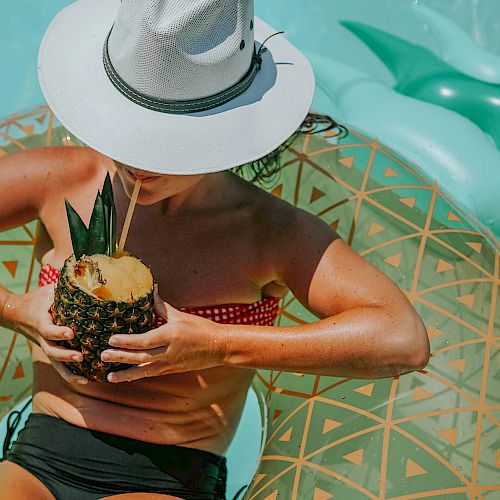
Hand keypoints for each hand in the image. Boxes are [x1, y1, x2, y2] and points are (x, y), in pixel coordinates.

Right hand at [7, 285, 87, 384]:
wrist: (16, 312)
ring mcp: (46, 346)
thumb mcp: (49, 290)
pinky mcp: (51, 351)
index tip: (71, 332)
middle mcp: (42, 337)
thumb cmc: (37, 298)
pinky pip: (59, 366)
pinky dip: (71, 375)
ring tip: (86, 378)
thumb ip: (64, 285)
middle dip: (66, 355)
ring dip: (69, 371)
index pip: (48, 329)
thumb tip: (85, 270)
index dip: (58, 332)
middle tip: (80, 356)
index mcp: (41, 321)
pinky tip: (86, 380)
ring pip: (55, 363)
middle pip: (52, 351)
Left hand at [101, 286, 227, 382]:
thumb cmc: (201, 328)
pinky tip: (125, 377)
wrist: (219, 347)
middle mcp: (169, 352)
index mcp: (171, 335)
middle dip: (120, 356)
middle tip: (103, 355)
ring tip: (109, 376)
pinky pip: (151, 374)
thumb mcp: (181, 316)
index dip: (127, 341)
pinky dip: (137, 376)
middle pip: (140, 356)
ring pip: (144, 370)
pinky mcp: (172, 370)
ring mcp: (170, 364)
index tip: (111, 339)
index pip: (144, 340)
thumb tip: (152, 290)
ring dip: (125, 373)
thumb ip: (162, 307)